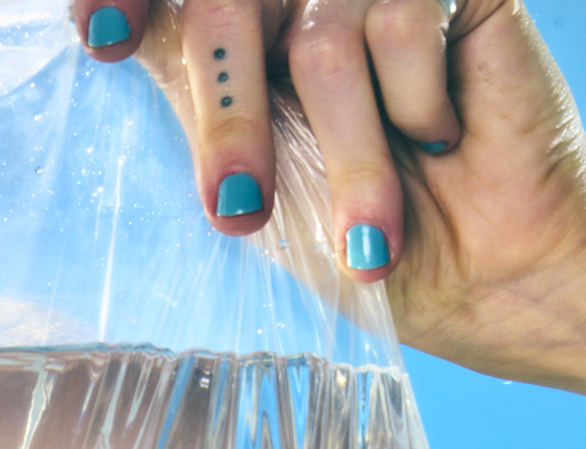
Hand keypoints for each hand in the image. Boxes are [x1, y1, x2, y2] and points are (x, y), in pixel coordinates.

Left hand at [73, 0, 585, 395]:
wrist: (484, 284)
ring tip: (373, 235)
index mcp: (236, 51)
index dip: (131, 1)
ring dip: (350, 158)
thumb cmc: (360, 250)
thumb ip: (199, 117)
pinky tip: (440, 140)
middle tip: (243, 213)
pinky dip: (416, 106)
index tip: (101, 36)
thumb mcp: (260, 196)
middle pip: (226, 9)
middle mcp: (296, 7)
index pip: (173, 7)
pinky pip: (405, 20)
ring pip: (320, 37)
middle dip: (228, 119)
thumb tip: (124, 40)